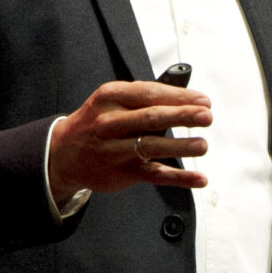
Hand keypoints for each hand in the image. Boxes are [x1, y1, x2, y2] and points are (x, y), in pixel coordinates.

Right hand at [48, 79, 211, 202]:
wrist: (64, 154)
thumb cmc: (97, 123)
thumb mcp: (111, 101)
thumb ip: (143, 98)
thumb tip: (187, 98)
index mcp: (109, 97)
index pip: (149, 93)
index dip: (179, 97)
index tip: (203, 100)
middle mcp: (110, 123)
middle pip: (151, 118)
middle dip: (182, 116)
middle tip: (206, 117)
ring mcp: (115, 150)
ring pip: (153, 147)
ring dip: (181, 147)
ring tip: (202, 146)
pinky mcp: (123, 172)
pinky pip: (155, 175)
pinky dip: (180, 178)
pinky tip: (199, 179)